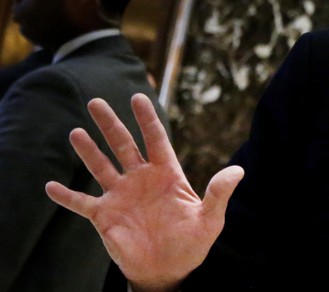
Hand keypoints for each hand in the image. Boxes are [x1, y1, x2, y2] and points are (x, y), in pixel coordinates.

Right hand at [45, 94, 243, 291]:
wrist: (169, 270)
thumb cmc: (192, 242)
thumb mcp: (210, 218)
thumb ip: (219, 193)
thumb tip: (238, 171)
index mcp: (166, 174)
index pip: (156, 140)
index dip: (147, 119)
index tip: (138, 97)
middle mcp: (140, 179)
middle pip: (123, 145)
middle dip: (110, 124)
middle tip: (95, 101)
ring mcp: (120, 196)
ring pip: (100, 167)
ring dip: (88, 151)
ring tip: (76, 132)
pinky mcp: (105, 216)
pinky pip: (81, 203)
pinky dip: (66, 196)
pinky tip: (50, 187)